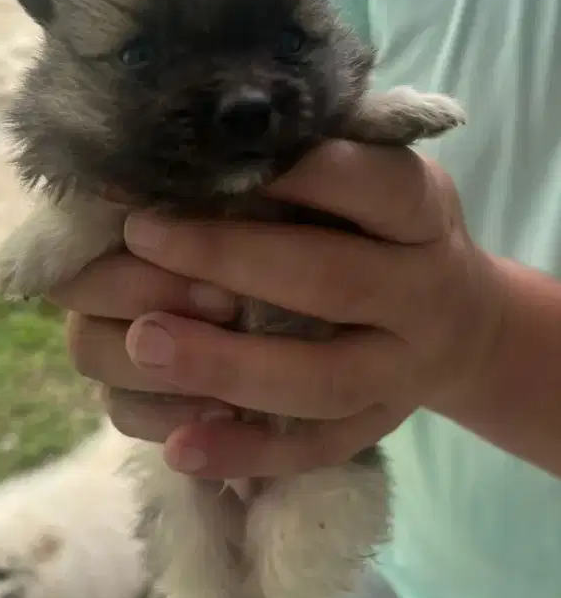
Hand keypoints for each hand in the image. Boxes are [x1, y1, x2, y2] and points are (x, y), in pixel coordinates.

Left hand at [52, 141, 503, 478]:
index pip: (367, 183)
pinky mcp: (369, 429)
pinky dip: (242, 454)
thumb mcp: (376, 177)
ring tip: (141, 342)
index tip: (196, 157)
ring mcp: (399, 374)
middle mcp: (419, 294)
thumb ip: (314, 161)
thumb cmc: (386, 229)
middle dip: (229, 258)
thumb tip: (202, 142)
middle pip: (330, 281)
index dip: (288, 172)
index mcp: (420, 212)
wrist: (456, 323)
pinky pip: (308, 451)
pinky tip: (178, 447)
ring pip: (318, 383)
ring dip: (224, 365)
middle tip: (143, 232)